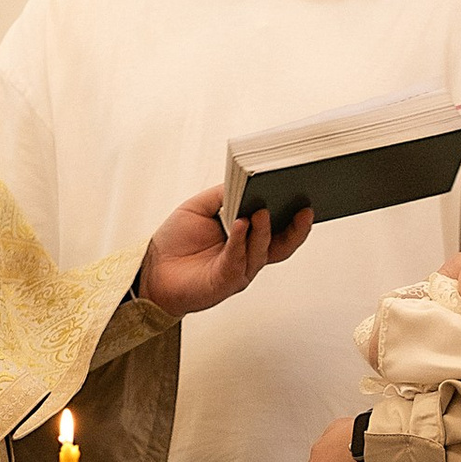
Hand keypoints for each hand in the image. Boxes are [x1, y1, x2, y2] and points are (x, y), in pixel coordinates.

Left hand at [136, 185, 311, 323]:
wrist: (153, 269)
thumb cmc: (176, 240)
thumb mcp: (201, 207)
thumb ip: (224, 195)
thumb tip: (246, 180)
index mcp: (248, 238)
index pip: (280, 229)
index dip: (296, 218)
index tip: (307, 199)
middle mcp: (248, 255)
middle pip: (282, 245)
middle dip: (296, 229)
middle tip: (304, 209)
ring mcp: (239, 270)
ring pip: (261, 251)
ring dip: (264, 230)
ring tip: (263, 210)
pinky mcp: (224, 281)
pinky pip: (236, 259)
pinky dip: (240, 240)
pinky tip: (239, 223)